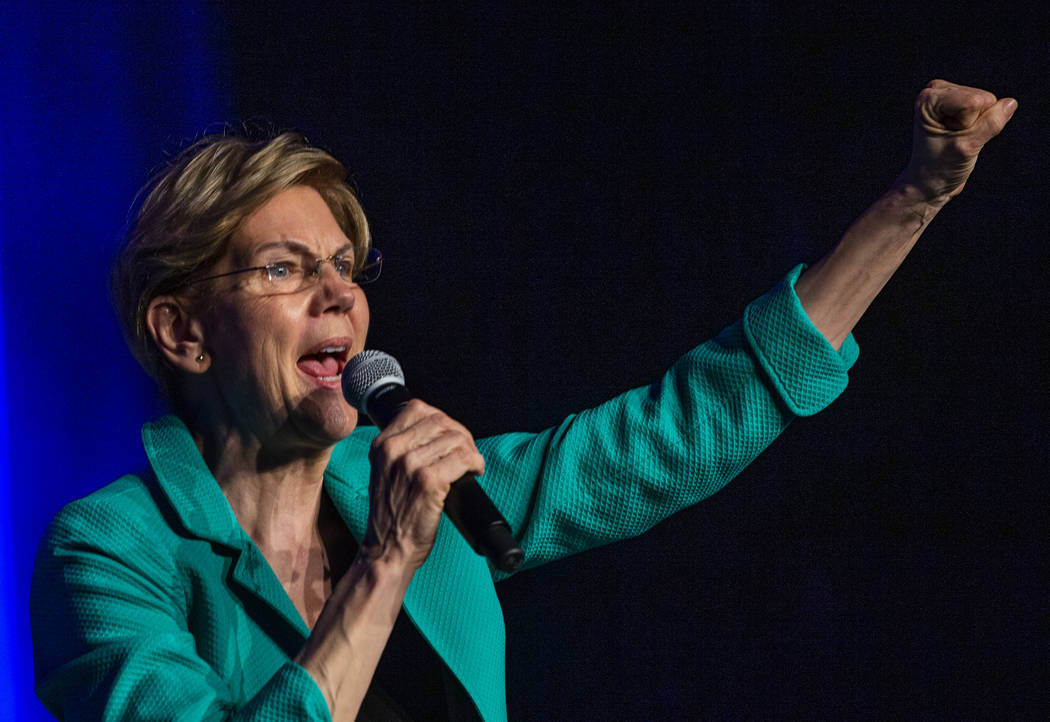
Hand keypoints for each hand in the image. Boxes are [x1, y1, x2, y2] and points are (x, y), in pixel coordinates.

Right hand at [363, 399, 484, 569]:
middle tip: (466, 454)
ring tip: (470, 466)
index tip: (451, 436)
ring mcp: (410, 465)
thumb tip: (439, 432)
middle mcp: (393, 450)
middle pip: (441, 420)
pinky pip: (463, 458)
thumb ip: (403, 449)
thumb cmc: (391, 516)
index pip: (418, 408)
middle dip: (461, 435)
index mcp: (382, 444)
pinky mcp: (428, 482)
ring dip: (470, 451)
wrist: (387, 549)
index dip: (442, 420)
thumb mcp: (385, 472)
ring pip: (455, 438)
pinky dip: (475, 463)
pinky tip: (474, 473)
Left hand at [899, 79, 1016, 200]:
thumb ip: (990, 124)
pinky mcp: (962, 102)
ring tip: (956, 138)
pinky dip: (981, 125)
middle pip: (984, 99)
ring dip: (978, 126)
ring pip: (990, 103)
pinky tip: (962, 134)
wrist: (930, 182)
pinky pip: (991, 108)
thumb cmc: (940, 167)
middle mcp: (937, 91)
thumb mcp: (966, 147)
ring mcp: (950, 95)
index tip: (950, 138)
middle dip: (975, 124)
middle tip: (954, 140)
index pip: (975, 101)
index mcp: (930, 98)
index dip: (968, 125)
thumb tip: (1010, 103)